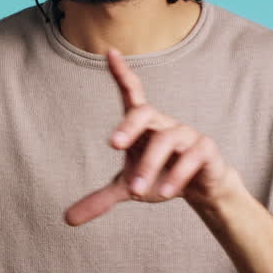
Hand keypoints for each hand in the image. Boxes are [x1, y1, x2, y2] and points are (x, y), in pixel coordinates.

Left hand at [64, 47, 244, 225]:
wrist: (200, 190)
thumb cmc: (159, 176)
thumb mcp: (128, 188)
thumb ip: (100, 199)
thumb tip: (66, 219)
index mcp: (143, 125)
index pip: (131, 93)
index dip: (121, 72)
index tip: (110, 52)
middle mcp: (162, 123)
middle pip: (144, 112)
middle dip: (128, 125)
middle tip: (114, 145)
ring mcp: (185, 133)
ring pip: (167, 139)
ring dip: (151, 165)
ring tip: (141, 191)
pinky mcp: (205, 148)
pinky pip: (191, 156)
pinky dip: (176, 175)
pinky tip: (165, 192)